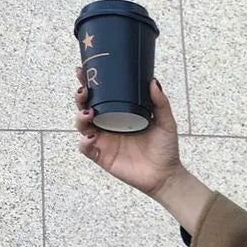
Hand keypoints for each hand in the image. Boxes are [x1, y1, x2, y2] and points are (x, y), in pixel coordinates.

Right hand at [74, 67, 181, 196]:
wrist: (165, 175)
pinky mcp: (103, 157)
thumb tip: (153, 81)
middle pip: (85, 107)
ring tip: (89, 113)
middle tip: (85, 90)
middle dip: (80, 97)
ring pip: (82, 126)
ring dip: (80, 117)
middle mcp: (108, 125)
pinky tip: (93, 137)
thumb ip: (160, 103)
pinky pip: (86, 149)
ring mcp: (104, 141)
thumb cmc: (165, 148)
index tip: (83, 71)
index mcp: (119, 113)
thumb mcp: (165, 122)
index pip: (100, 95)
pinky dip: (84, 142)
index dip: (88, 83)